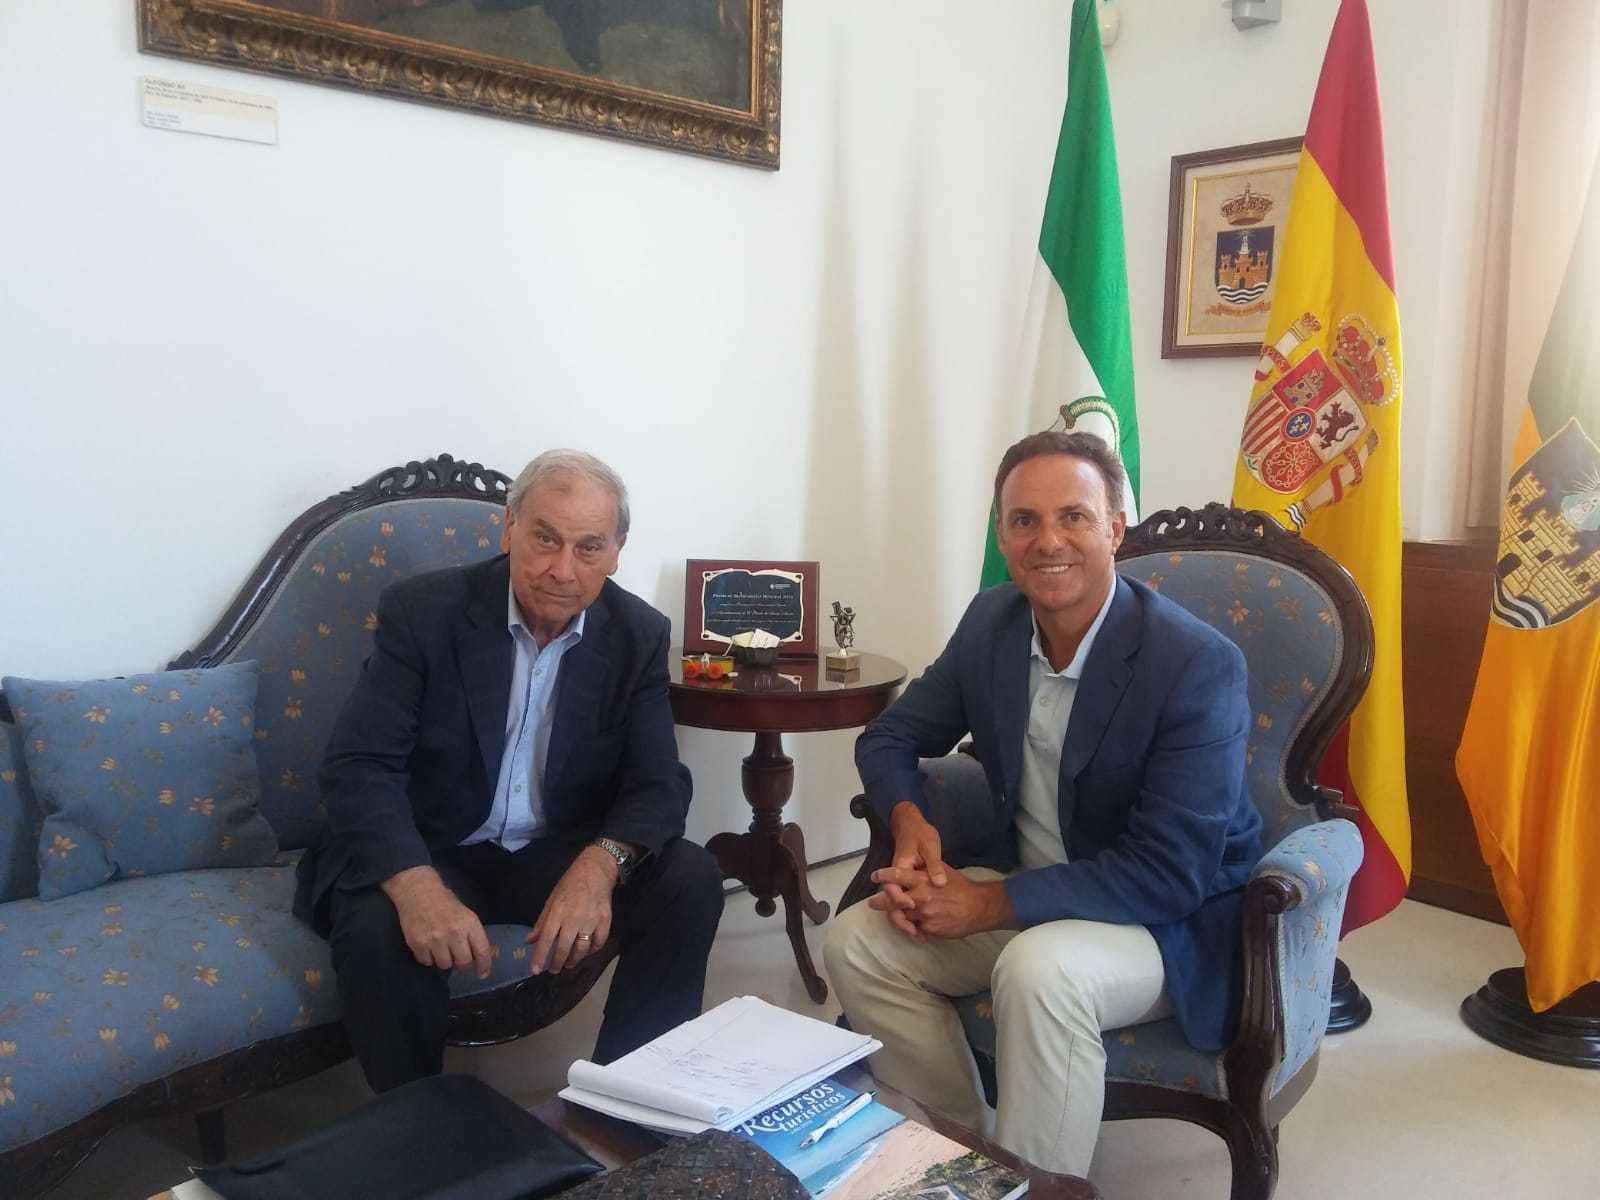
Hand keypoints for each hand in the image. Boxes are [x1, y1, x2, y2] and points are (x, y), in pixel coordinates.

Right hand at [382, 866, 493, 978]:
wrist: (417, 891)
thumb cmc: (444, 901)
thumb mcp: (465, 914)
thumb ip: (472, 934)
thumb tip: (476, 957)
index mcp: (469, 923)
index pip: (481, 951)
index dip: (484, 965)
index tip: (483, 974)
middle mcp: (454, 933)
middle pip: (463, 963)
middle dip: (462, 963)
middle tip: (458, 957)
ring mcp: (435, 940)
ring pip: (445, 965)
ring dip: (444, 960)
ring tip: (441, 948)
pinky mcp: (418, 944)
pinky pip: (427, 962)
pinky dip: (429, 958)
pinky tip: (428, 946)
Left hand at [525, 847, 615, 974]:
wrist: (595, 872)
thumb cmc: (569, 885)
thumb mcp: (551, 900)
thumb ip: (541, 922)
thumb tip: (529, 941)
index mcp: (557, 912)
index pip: (545, 938)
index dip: (539, 956)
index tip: (535, 970)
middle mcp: (573, 918)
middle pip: (564, 947)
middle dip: (557, 962)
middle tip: (554, 970)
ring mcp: (591, 920)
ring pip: (582, 948)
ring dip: (574, 959)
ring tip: (569, 963)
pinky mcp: (605, 921)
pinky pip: (599, 942)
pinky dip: (592, 951)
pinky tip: (586, 952)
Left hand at [867, 868, 1013, 939]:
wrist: (978, 907)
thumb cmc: (960, 887)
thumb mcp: (942, 871)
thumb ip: (924, 870)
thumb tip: (910, 867)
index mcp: (922, 879)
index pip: (896, 876)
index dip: (883, 876)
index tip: (875, 876)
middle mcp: (920, 896)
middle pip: (892, 901)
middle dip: (879, 902)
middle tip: (873, 903)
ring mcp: (924, 914)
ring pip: (901, 917)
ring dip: (897, 916)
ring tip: (895, 914)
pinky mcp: (929, 928)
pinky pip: (914, 928)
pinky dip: (913, 927)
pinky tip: (915, 925)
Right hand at [871, 802, 947, 935]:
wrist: (911, 824)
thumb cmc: (920, 834)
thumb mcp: (930, 846)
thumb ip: (933, 865)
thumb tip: (939, 882)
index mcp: (900, 866)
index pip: (893, 886)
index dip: (899, 898)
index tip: (911, 906)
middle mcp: (898, 876)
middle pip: (892, 900)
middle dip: (899, 916)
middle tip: (912, 931)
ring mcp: (902, 881)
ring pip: (897, 903)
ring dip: (905, 918)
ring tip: (918, 933)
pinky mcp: (908, 883)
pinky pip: (904, 900)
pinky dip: (910, 913)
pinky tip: (921, 925)